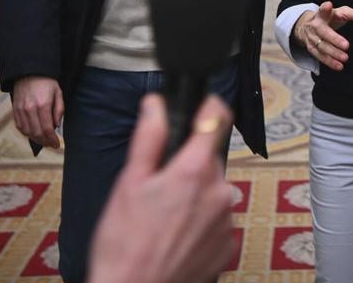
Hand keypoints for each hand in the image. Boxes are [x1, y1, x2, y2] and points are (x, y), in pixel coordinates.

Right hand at [11, 76, 62, 147]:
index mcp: (43, 105)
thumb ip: (59, 110)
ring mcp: (21, 110)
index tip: (57, 144)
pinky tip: (34, 134)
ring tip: (44, 141)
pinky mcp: (15, 110)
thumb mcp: (58, 93)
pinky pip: (20, 127)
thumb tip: (56, 125)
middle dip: (45, 142)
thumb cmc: (47, 82)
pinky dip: (27, 133)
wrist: (29, 72)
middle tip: (51, 144)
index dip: (52, 139)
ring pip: (27, 132)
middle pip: (37, 133)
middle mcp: (30, 109)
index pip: (47, 129)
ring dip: (36, 139)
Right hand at [89, 94, 237, 282]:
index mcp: (195, 170)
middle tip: (159, 188)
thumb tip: (156, 104)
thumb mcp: (129, 182)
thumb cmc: (124, 244)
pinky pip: (217, 222)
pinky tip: (176, 237)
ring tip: (164, 220)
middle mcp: (220, 192)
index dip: (207, 108)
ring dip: (195, 198)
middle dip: (188, 166)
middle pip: (210, 161)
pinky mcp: (228, 247)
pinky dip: (201, 225)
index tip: (202, 106)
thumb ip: (148, 138)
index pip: (217, 119)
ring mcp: (227, 221)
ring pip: (213, 192)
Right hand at [295, 1, 352, 71]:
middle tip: (346, 45)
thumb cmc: (330, 18)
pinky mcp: (311, 48)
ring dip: (333, 53)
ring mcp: (312, 37)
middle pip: (324, 32)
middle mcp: (315, 25)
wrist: (308, 26)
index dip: (325, 8)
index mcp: (323, 14)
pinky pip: (320, 56)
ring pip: (322, 46)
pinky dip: (329, 62)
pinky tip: (339, 66)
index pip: (323, 10)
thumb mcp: (340, 13)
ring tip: (345, 58)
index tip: (328, 5)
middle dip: (334, 39)